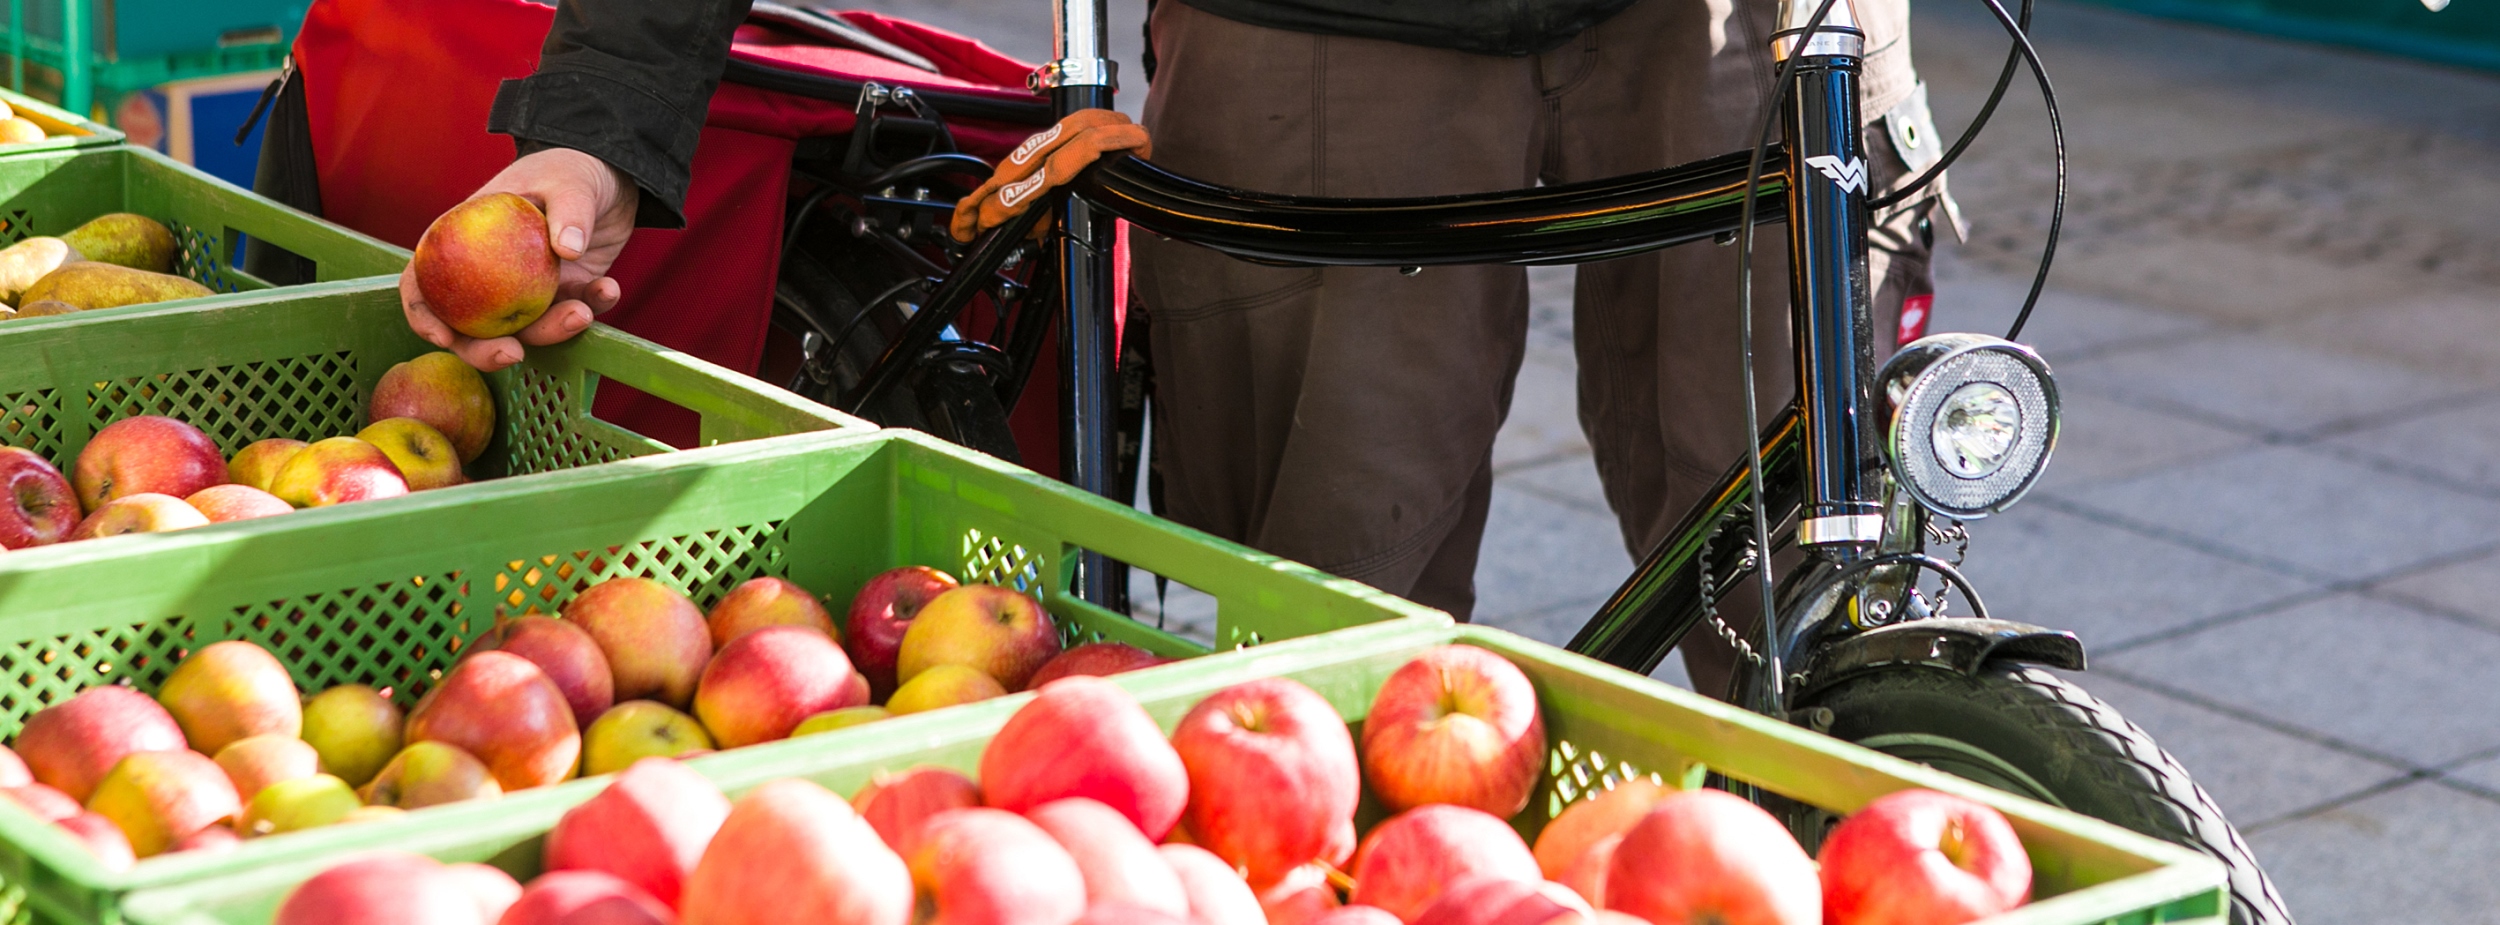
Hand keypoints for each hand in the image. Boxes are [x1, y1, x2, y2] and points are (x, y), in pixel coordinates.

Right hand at [401, 148, 640, 370]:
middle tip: (514, 354)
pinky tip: (609, 289)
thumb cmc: (569, 169)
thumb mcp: (567, 180)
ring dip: (553, 330)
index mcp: (464, 240)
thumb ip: (569, 210)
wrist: (609, 177)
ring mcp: (526, 289)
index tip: (443, 338)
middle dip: (486, 350)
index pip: (424, 280)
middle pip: (470, 326)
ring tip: (583, 313)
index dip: (423, 313)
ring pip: (527, 328)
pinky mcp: (565, 294)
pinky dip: (593, 308)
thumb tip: (567, 248)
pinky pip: (574, 312)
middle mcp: (489, 273)